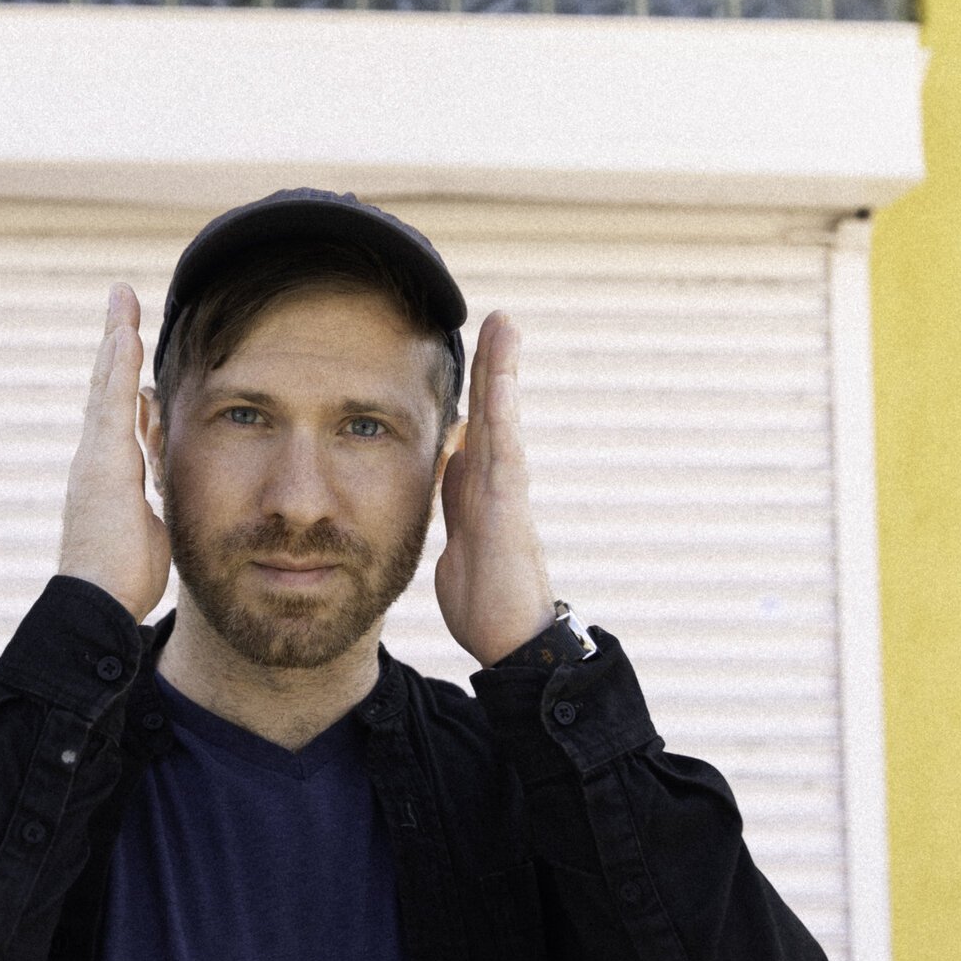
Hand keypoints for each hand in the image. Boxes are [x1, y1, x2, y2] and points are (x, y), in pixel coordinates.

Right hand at [58, 284, 171, 620]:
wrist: (95, 602)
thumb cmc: (121, 577)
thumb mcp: (151, 527)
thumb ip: (154, 498)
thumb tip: (163, 481)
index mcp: (109, 472)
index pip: (118, 412)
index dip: (125, 377)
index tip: (132, 344)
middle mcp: (96, 457)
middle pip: (105, 388)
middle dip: (115, 344)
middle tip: (121, 302)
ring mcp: (95, 457)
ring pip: (105, 385)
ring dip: (115, 340)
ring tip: (122, 300)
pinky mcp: (102, 462)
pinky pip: (111, 403)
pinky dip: (117, 367)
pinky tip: (126, 335)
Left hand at [436, 311, 555, 666]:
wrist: (510, 644)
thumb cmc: (486, 603)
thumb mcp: (457, 543)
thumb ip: (455, 502)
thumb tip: (450, 463)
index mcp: (479, 489)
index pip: (476, 426)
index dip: (473, 389)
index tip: (470, 351)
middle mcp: (497, 482)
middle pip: (492, 410)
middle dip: (492, 364)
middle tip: (497, 317)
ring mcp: (506, 491)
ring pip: (503, 417)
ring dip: (502, 370)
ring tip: (504, 324)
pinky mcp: (508, 505)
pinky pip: (505, 448)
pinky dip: (502, 410)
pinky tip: (499, 377)